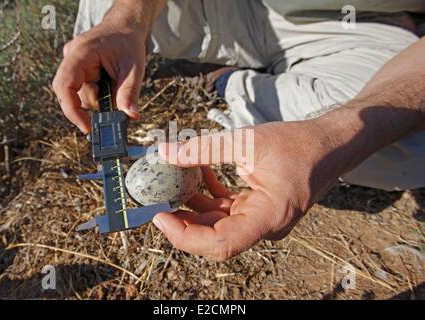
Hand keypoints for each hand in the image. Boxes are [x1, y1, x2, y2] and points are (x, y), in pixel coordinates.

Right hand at [52, 21, 145, 133]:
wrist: (126, 28)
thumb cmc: (128, 44)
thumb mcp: (134, 69)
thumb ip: (129, 92)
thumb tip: (131, 116)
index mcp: (81, 53)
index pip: (65, 86)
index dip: (72, 110)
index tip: (86, 127)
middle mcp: (71, 59)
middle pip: (71, 94)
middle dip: (94, 102)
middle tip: (114, 101)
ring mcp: (73, 65)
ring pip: (81, 96)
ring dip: (101, 98)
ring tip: (116, 83)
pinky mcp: (78, 71)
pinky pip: (84, 91)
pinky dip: (100, 94)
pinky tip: (110, 83)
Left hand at [153, 119, 354, 260]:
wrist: (329, 145)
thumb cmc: (299, 144)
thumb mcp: (248, 141)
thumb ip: (205, 148)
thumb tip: (166, 153)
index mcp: (268, 217)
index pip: (220, 243)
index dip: (185, 236)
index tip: (160, 215)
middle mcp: (263, 225)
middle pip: (213, 237)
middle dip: (182, 220)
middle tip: (157, 199)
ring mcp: (259, 219)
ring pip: (216, 223)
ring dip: (192, 205)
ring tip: (171, 182)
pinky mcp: (256, 208)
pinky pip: (225, 208)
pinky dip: (208, 193)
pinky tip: (197, 170)